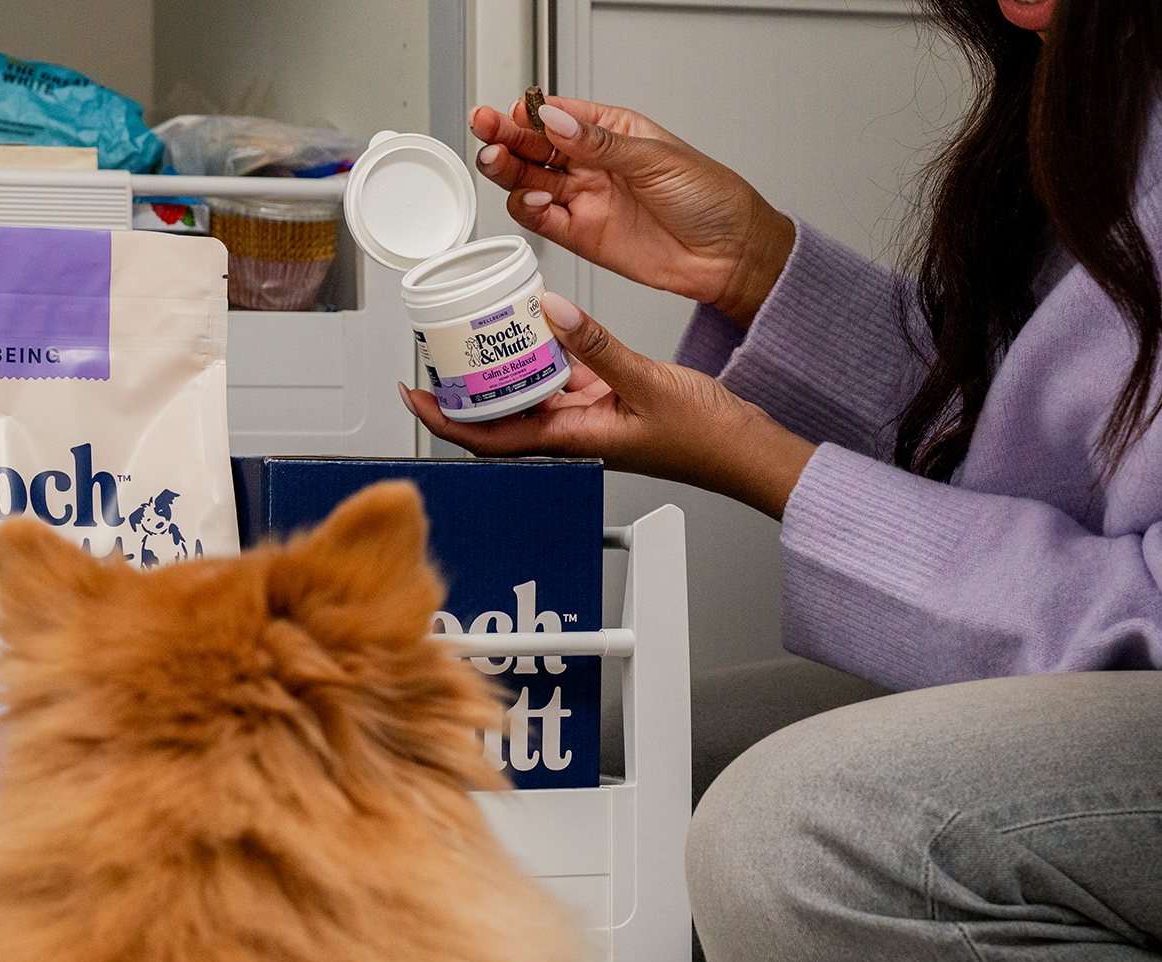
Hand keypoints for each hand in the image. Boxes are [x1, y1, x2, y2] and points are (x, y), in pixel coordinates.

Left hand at [401, 291, 815, 518]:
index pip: (488, 437)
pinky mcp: (607, 400)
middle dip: (464, 385)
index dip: (444, 419)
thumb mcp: (648, 381)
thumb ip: (596, 345)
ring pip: (529, 391)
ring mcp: (587, 416)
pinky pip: (562, 376)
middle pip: (498, 413)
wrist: (747, 450)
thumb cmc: (708, 438)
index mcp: (572, 440)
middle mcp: (571, 432)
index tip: (414, 393)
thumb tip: (548, 312)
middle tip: (438, 347)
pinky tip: (539, 323)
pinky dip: (545, 352)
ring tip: (478, 330)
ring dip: (503, 366)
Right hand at [471, 97, 793, 327]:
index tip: (511, 112)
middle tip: (486, 130)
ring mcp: (583, 199)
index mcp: (611, 132)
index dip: (529, 113)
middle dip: (505, 136)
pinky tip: (529, 198)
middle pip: (533, 147)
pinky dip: (527, 209)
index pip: (558, 116)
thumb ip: (599, 143)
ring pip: (528, 181)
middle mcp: (591, 164)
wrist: (729, 254)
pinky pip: (542, 219)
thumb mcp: (656, 158)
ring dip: (507, 171)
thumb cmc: (709, 198)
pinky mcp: (580, 235)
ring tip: (497, 162)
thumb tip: (555, 120)